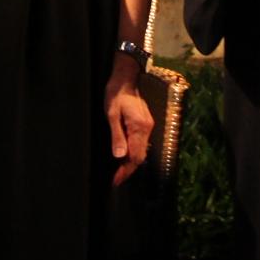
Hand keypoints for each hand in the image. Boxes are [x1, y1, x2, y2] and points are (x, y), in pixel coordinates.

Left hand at [104, 61, 154, 186]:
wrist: (125, 79)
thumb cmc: (115, 95)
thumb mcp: (112, 115)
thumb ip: (117, 136)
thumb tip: (119, 156)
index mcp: (140, 127)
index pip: (136, 156)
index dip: (126, 170)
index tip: (116, 180)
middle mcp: (147, 128)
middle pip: (141, 156)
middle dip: (128, 170)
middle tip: (115, 180)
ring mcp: (148, 126)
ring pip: (142, 151)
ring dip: (131, 162)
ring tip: (118, 172)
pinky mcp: (145, 124)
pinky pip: (141, 143)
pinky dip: (134, 153)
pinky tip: (125, 156)